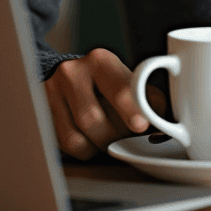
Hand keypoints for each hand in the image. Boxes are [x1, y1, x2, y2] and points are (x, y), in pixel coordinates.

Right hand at [44, 48, 165, 159]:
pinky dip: (84, 150)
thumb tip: (168, 123)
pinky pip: (65, 145)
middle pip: (92, 119)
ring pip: (77, 136)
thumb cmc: (108, 83)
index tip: (140, 125)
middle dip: (113, 136)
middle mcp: (73, 72)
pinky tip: (91, 139)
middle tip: (126, 139)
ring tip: (109, 138)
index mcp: (101, 60)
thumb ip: (148, 98)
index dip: (129, 109)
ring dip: (98, 146)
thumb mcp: (128, 80)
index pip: (117, 86)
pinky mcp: (42, 112)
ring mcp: (52, 92)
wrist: (70, 76)